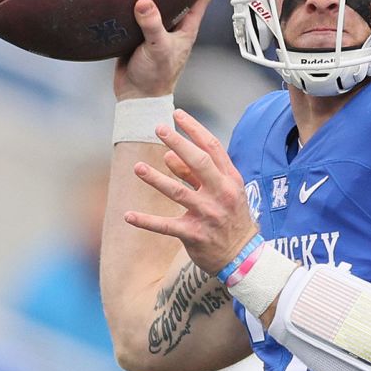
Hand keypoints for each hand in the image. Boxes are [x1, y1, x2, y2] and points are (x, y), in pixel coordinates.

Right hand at [113, 0, 211, 100]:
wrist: (136, 95)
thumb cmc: (156, 77)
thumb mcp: (157, 48)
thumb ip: (152, 25)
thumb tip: (145, 2)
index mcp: (185, 28)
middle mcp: (172, 26)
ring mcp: (154, 30)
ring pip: (155, 4)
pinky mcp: (136, 34)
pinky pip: (134, 14)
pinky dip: (129, 4)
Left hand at [124, 108, 257, 275]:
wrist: (242, 256)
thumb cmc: (230, 218)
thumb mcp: (222, 193)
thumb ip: (196, 175)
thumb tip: (168, 155)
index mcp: (230, 181)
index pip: (213, 148)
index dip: (195, 129)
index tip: (177, 114)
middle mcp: (221, 194)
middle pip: (199, 163)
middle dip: (179, 143)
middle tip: (159, 128)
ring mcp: (208, 214)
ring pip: (178, 192)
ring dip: (156, 179)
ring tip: (138, 167)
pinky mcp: (194, 234)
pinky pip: (166, 226)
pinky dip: (146, 221)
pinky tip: (128, 215)